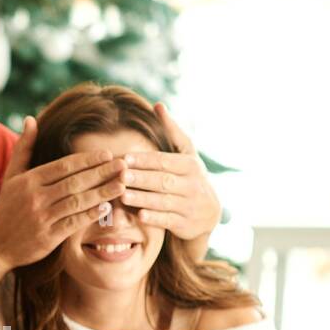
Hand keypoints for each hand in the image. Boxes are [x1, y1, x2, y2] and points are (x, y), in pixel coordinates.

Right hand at [0, 116, 129, 268]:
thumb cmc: (6, 209)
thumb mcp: (11, 177)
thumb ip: (23, 148)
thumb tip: (31, 119)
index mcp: (29, 181)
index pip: (64, 166)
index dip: (88, 159)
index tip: (108, 154)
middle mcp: (35, 197)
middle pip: (74, 181)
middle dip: (101, 172)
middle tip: (123, 165)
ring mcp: (42, 218)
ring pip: (77, 201)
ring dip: (102, 192)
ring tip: (122, 185)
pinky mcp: (47, 238)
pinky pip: (73, 224)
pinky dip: (90, 215)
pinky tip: (107, 207)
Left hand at [119, 102, 220, 240]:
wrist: (209, 213)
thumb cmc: (190, 177)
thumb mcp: (186, 154)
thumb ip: (172, 131)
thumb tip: (157, 105)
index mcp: (190, 165)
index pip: (165, 161)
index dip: (145, 160)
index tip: (125, 158)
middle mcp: (192, 185)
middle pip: (163, 180)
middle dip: (141, 178)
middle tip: (120, 175)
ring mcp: (190, 205)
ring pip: (164, 201)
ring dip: (143, 198)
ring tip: (123, 195)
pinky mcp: (186, 224)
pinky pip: (169, 220)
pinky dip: (155, 218)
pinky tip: (139, 215)